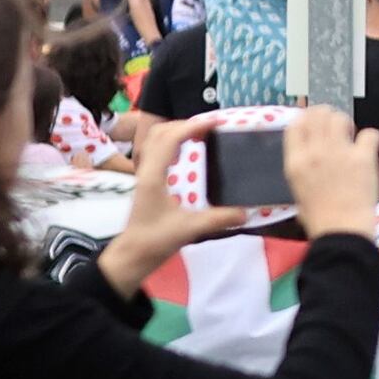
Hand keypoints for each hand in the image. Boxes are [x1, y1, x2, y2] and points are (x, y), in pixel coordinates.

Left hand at [102, 115, 244, 289]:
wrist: (132, 254)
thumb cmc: (155, 240)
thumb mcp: (189, 229)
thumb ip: (218, 219)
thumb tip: (247, 212)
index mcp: (154, 177)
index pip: (169, 139)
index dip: (191, 127)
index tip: (214, 123)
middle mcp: (146, 170)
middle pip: (159, 132)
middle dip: (184, 125)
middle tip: (209, 127)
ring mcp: (143, 174)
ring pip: (154, 139)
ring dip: (176, 131)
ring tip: (199, 135)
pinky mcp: (145, 180)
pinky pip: (156, 151)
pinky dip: (171, 143)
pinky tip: (185, 154)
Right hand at [278, 106, 378, 241]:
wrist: (342, 229)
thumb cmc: (319, 217)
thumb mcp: (298, 189)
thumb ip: (302, 167)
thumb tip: (309, 155)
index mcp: (295, 161)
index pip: (295, 125)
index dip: (306, 117)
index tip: (313, 119)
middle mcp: (314, 151)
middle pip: (318, 115)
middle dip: (328, 115)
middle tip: (337, 125)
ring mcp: (339, 152)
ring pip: (341, 119)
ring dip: (347, 122)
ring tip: (352, 134)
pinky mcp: (363, 157)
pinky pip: (369, 133)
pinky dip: (371, 137)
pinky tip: (370, 146)